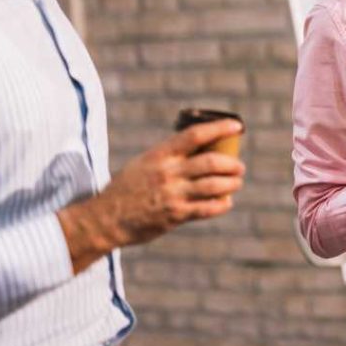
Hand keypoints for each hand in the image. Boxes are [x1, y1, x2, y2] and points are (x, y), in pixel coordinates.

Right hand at [58, 119, 245, 272]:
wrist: (106, 219)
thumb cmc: (127, 188)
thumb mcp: (144, 162)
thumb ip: (168, 156)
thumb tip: (197, 148)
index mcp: (161, 154)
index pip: (195, 135)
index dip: (219, 128)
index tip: (237, 126)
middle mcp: (168, 172)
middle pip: (211, 162)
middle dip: (232, 164)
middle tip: (240, 166)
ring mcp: (172, 194)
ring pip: (213, 185)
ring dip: (231, 183)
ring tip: (237, 182)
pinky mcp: (175, 215)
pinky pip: (206, 208)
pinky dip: (221, 204)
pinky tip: (226, 202)